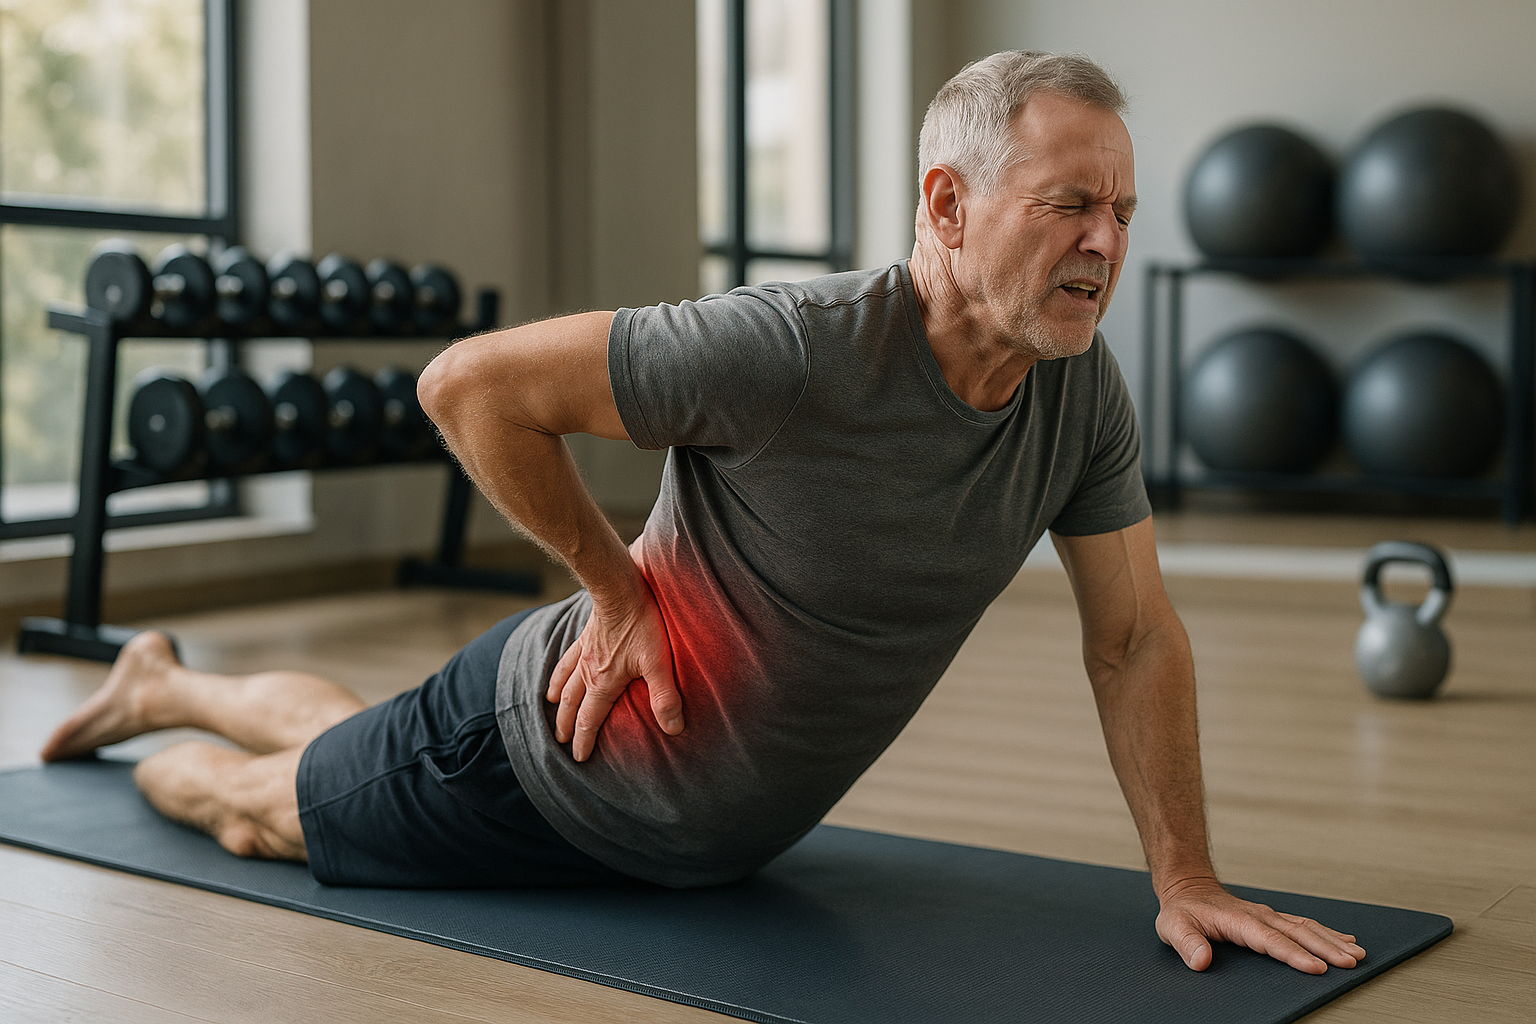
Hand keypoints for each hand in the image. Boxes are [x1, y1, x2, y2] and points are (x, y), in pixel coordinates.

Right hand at [546, 571, 682, 761]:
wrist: (620, 588)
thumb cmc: (641, 624)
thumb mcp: (658, 663)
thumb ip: (664, 697)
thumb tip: (673, 729)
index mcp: (603, 683)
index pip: (589, 720)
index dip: (584, 741)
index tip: (579, 758)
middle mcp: (588, 672)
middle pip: (572, 706)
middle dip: (567, 726)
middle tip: (561, 742)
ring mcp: (584, 653)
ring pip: (565, 683)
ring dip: (559, 702)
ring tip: (554, 711)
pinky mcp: (586, 636)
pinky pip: (566, 659)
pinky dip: (558, 673)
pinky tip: (559, 674)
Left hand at [1156, 876, 1365, 973]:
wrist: (1187, 888)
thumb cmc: (1181, 910)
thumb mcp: (1173, 926)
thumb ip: (1187, 943)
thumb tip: (1201, 960)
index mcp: (1239, 921)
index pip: (1270, 940)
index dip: (1294, 955)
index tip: (1318, 967)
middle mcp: (1259, 916)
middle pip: (1297, 933)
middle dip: (1326, 948)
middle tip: (1351, 963)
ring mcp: (1268, 916)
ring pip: (1305, 927)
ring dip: (1332, 940)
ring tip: (1357, 954)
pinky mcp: (1272, 919)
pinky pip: (1302, 924)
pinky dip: (1326, 932)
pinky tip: (1344, 940)